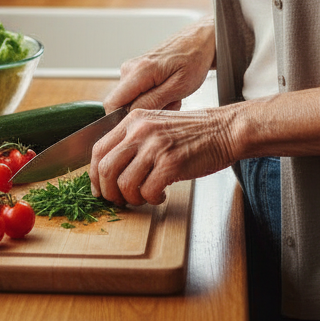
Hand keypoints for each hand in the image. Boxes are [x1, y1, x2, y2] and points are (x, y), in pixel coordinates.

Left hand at [89, 105, 236, 206]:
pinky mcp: (172, 162)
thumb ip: (134, 140)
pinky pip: (148, 191)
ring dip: (132, 198)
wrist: (225, 129)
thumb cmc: (193, 132)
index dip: (94, 175)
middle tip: (120, 200)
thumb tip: (110, 170)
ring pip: (125, 183)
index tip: (99, 189)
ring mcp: (156, 145)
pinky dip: (152, 199)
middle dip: (109, 192)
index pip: (98, 149)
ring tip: (145, 196)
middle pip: (105, 168)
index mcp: (133, 120)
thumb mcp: (156, 125)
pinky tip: (162, 194)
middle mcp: (141, 130)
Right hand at [103, 17, 214, 113]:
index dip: (123, 119)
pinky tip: (169, 92)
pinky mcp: (135, 71)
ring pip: (131, 101)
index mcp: (138, 71)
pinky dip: (153, 98)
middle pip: (122, 105)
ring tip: (173, 96)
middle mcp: (129, 68)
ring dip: (152, 105)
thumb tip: (131, 115)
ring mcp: (131, 69)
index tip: (145, 121)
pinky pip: (137, 94)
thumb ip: (153, 102)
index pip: (112, 104)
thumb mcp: (179, 86)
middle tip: (169, 104)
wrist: (199, 41)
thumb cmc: (194, 60)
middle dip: (144, 112)